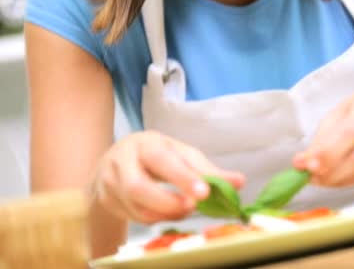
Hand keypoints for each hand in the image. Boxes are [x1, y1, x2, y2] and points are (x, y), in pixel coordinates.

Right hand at [92, 131, 243, 223]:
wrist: (116, 162)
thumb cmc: (157, 156)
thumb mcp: (181, 155)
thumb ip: (208, 170)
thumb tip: (239, 182)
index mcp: (145, 143)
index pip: (162, 160)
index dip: (183, 178)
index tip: (204, 193)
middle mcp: (121, 161)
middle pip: (138, 187)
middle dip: (170, 202)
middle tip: (193, 206)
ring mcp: (109, 182)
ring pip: (136, 207)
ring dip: (166, 213)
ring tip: (185, 208)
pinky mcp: (106, 200)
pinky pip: (134, 217)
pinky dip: (156, 218)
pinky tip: (168, 211)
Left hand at [294, 90, 353, 186]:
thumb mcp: (342, 113)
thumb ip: (323, 138)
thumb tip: (302, 164)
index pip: (350, 132)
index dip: (328, 153)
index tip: (307, 167)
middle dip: (334, 173)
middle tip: (314, 179)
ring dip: (345, 181)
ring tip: (327, 180)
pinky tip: (347, 179)